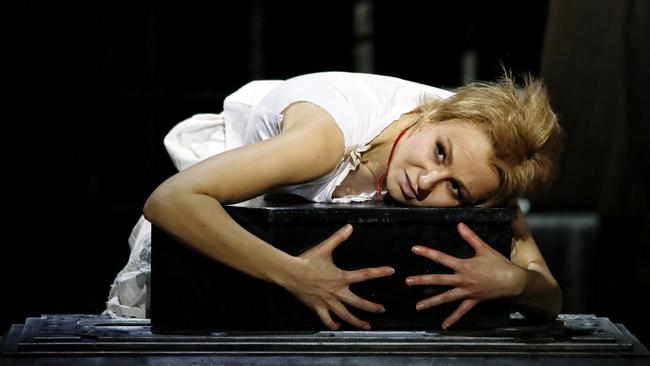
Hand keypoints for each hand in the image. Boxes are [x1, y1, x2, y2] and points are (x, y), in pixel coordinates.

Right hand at [288, 224, 394, 329]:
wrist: (290, 273)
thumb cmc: (307, 260)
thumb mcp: (324, 248)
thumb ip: (338, 238)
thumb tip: (350, 227)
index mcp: (341, 278)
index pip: (364, 275)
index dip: (379, 272)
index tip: (390, 271)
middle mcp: (337, 292)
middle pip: (358, 303)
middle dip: (372, 307)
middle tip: (381, 310)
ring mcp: (327, 302)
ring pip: (345, 315)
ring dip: (357, 321)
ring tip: (366, 326)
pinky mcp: (317, 308)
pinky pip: (327, 320)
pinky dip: (333, 324)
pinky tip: (338, 325)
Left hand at [405, 222, 525, 328]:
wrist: (513, 281)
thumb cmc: (499, 263)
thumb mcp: (484, 248)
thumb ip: (470, 237)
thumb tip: (459, 225)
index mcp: (463, 265)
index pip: (441, 258)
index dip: (427, 253)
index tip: (414, 249)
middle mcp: (462, 279)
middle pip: (439, 280)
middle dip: (422, 281)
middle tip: (407, 281)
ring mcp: (467, 292)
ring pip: (446, 298)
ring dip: (431, 302)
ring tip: (417, 306)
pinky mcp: (473, 301)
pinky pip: (461, 311)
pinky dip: (453, 319)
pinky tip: (444, 325)